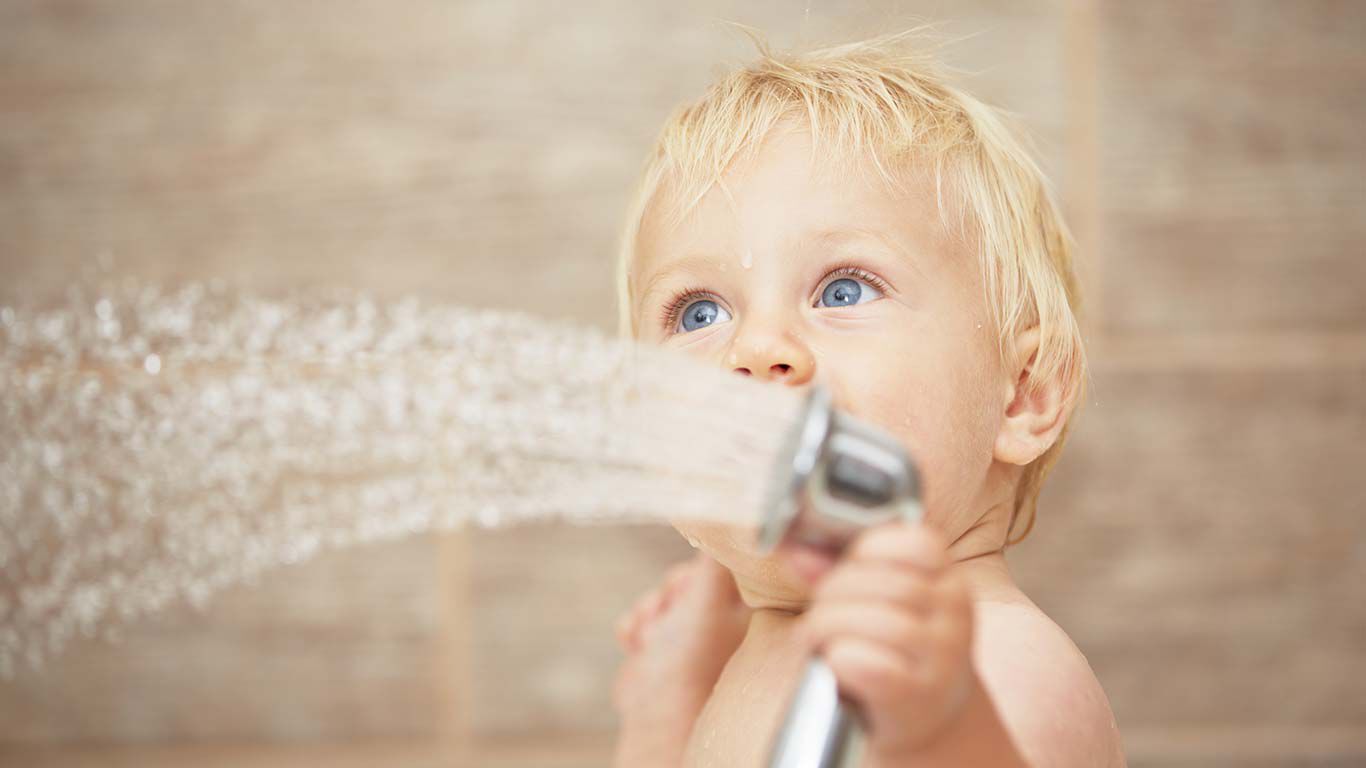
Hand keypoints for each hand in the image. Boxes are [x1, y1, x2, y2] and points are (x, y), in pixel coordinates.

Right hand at [611, 552, 750, 766]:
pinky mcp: (668, 649)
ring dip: (648, 611)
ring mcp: (696, 638)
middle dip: (668, 594)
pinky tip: (637, 646)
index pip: (726, 564)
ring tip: (651, 637)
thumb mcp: (704, 599)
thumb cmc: (688, 666)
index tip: (690, 587)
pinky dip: (637, 627)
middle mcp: (727, 623)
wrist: (656, 721)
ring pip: (664, 596)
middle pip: (689, 578)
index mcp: (751, 611)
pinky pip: (646, 617)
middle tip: (668, 615)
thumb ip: (714, 559)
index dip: (698, 572)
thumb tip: (728, 520)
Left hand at [797, 524, 974, 758]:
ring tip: (813, 636)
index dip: (868, 549)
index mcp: (949, 581)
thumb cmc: (895, 649)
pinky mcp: (919, 697)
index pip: (917, 544)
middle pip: (888, 583)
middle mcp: (955, 616)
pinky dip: (842, 658)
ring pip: (879, 623)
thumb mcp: (878, 603)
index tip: (846, 566)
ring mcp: (943, 658)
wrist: (928, 714)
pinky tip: (833, 661)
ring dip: (829, 625)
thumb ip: (838, 571)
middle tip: (814, 610)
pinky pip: (874, 666)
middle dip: (834, 591)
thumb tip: (795, 551)